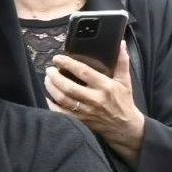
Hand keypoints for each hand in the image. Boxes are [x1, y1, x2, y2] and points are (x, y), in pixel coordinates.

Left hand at [46, 44, 145, 165]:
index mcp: (106, 87)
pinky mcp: (80, 121)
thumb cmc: (123, 102)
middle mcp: (95, 99)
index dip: (68, 64)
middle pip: (69, 87)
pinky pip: (61, 113)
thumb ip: (122, 62)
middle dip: (55, 77)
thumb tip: (120, 44)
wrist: (124, 127)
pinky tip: (47, 96)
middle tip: (49, 70)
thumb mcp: (125, 81)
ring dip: (51, 88)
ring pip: (63, 99)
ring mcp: (86, 111)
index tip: (57, 58)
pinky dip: (51, 104)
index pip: (83, 72)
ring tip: (47, 79)